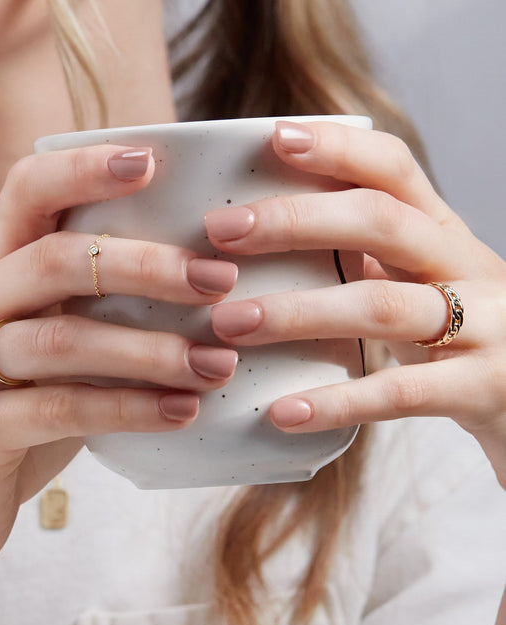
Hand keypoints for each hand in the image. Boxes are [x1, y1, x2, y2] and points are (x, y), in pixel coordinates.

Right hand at [0, 145, 238, 587]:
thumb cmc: (18, 410)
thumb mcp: (52, 345)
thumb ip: (93, 306)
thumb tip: (202, 281)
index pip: (26, 191)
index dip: (83, 168)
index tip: (153, 162)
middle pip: (55, 260)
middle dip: (145, 266)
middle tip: (220, 280)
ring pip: (62, 339)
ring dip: (151, 350)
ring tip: (219, 362)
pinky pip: (60, 410)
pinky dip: (129, 408)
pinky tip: (183, 412)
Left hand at [206, 120, 505, 485]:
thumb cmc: (461, 339)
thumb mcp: (420, 286)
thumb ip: (365, 262)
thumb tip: (266, 245)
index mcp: (442, 235)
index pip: (394, 169)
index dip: (338, 147)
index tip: (274, 137)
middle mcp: (466, 267)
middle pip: (381, 220)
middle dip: (295, 219)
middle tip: (219, 230)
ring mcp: (486, 327)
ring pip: (382, 305)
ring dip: (296, 311)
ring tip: (228, 323)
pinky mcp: (483, 389)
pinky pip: (399, 394)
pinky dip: (335, 402)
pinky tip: (280, 412)